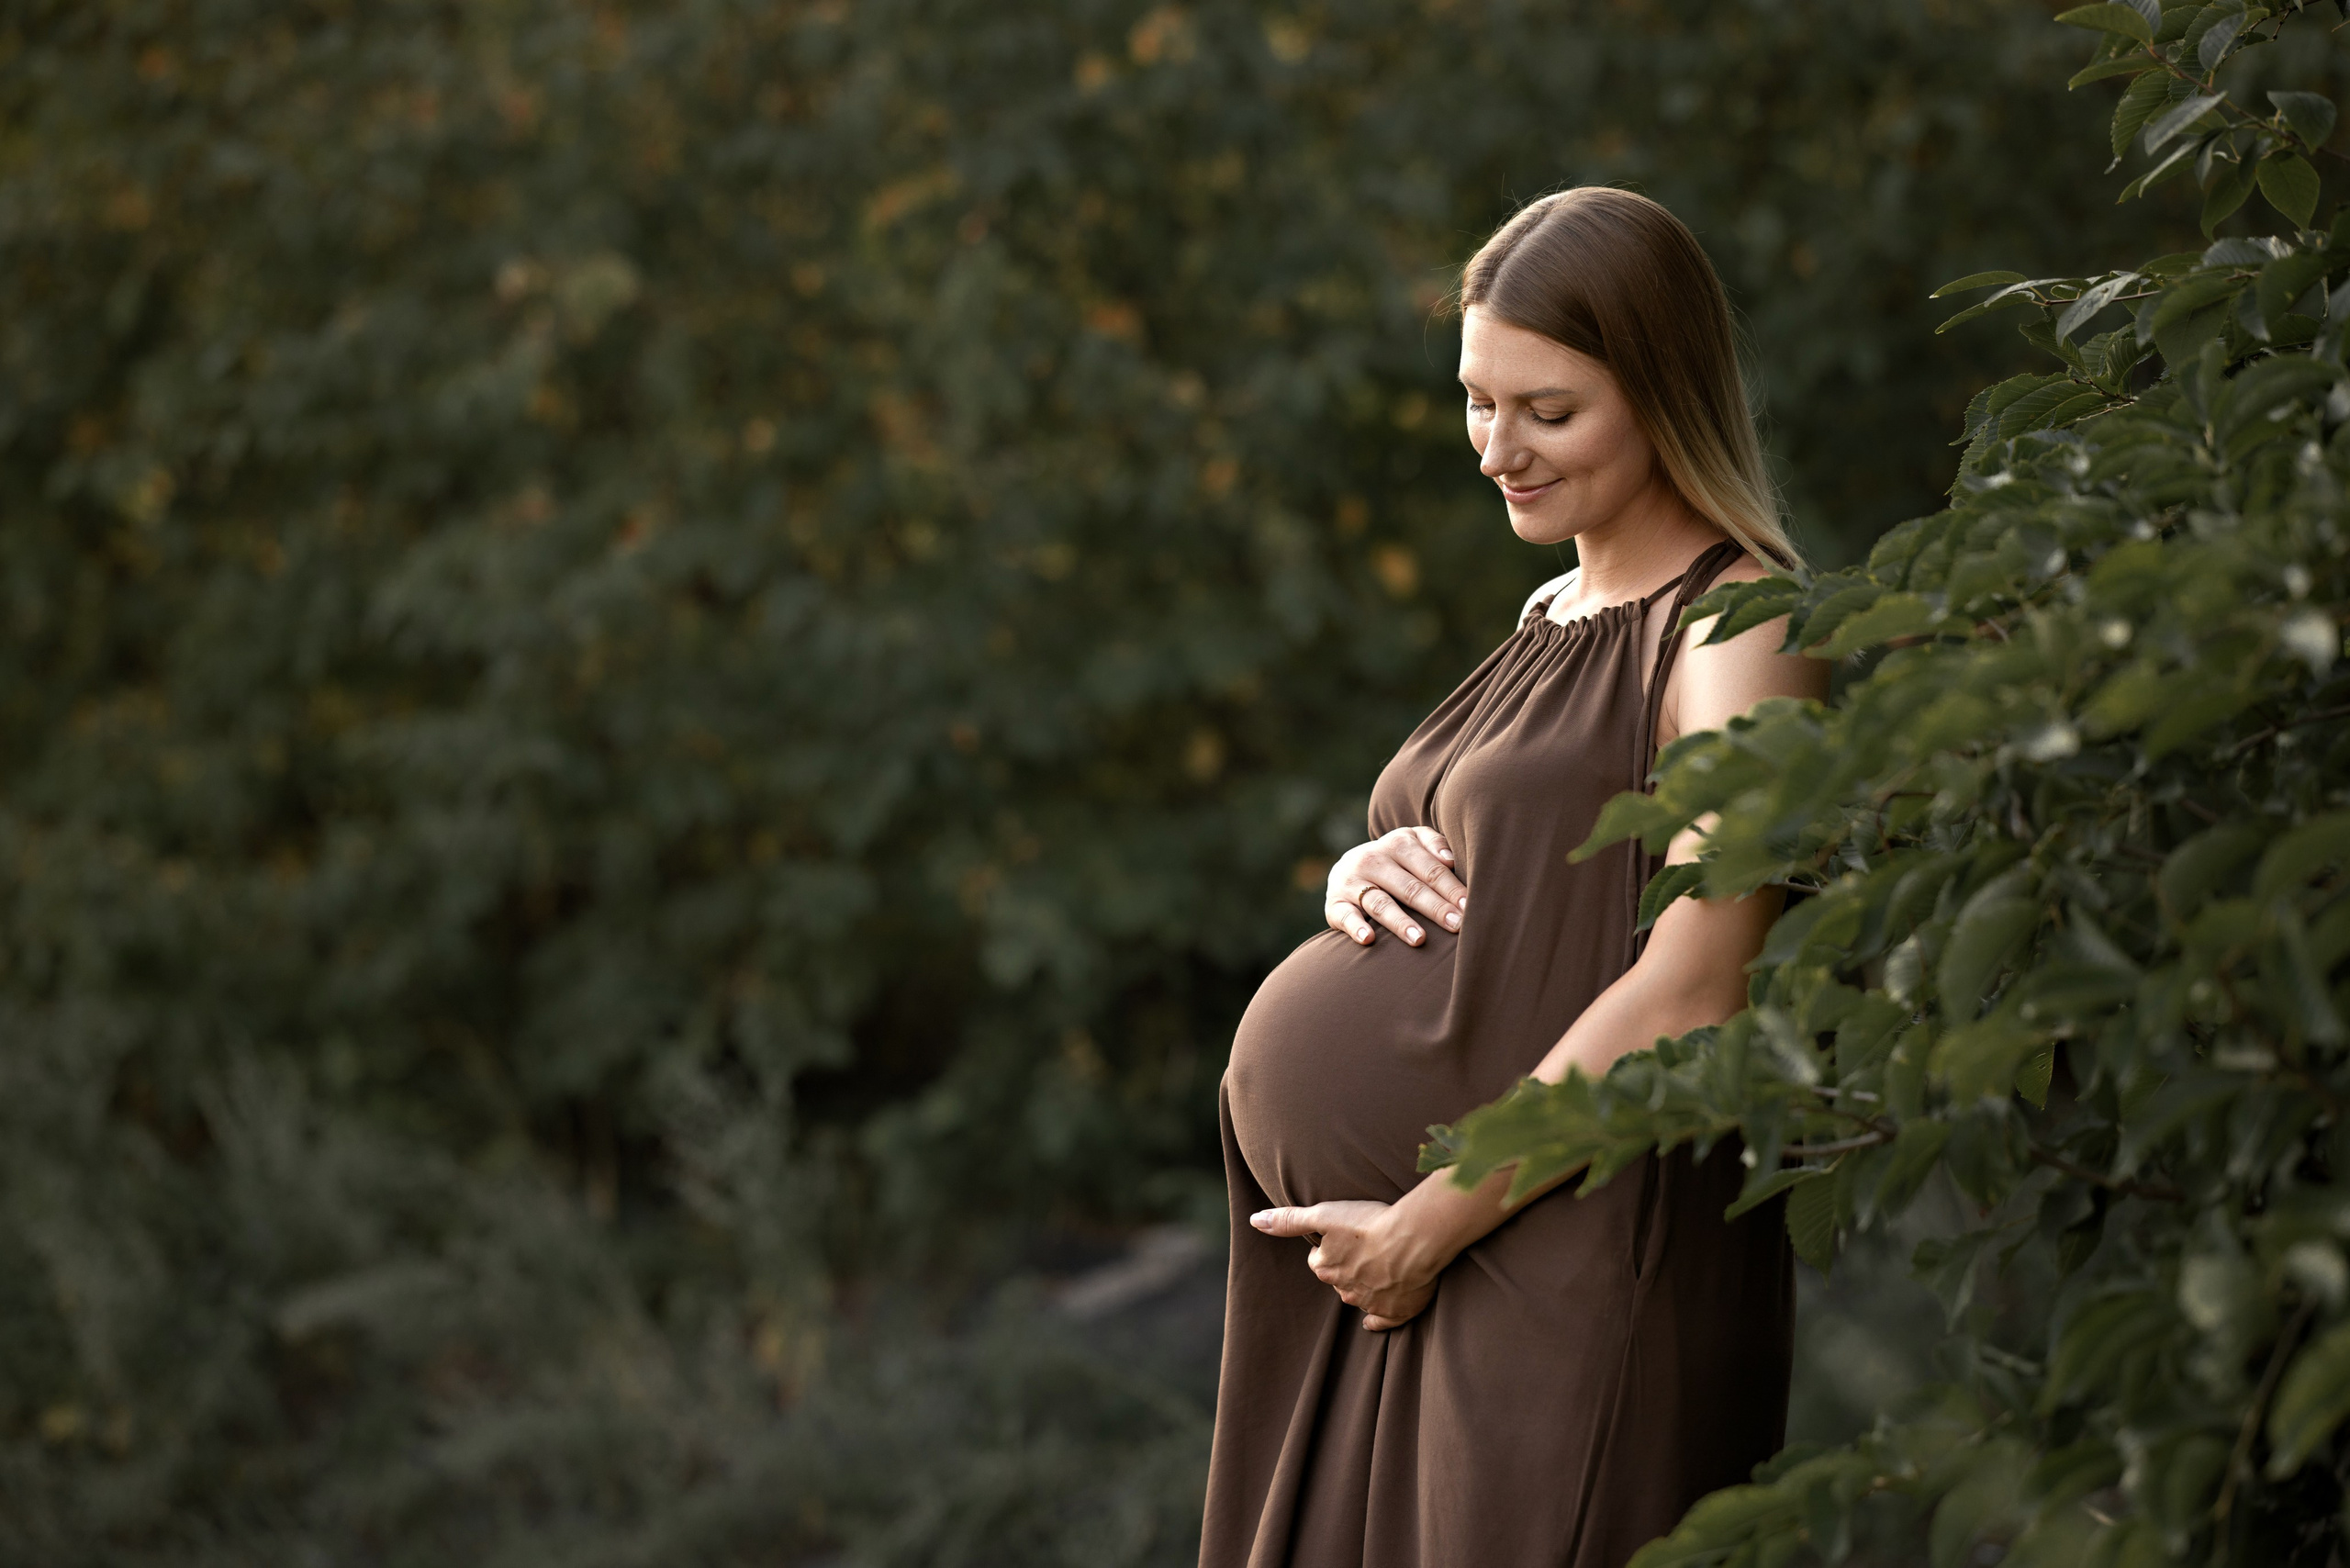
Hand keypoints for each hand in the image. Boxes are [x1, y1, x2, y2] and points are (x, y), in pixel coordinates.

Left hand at [1250, 1199, 1442, 1330]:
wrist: (1413, 1241)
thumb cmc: (1369, 1224)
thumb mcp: (1323, 1214)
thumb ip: (1289, 1220)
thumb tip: (1254, 1221)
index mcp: (1326, 1268)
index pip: (1317, 1261)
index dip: (1327, 1249)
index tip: (1340, 1238)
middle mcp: (1344, 1290)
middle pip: (1338, 1279)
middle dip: (1345, 1267)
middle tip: (1362, 1249)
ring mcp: (1370, 1304)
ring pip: (1359, 1296)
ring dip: (1364, 1285)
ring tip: (1380, 1265)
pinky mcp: (1396, 1313)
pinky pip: (1381, 1321)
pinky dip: (1378, 1319)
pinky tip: (1375, 1318)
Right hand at [1324, 827, 1467, 947]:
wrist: (1348, 868)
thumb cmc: (1396, 861)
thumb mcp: (1413, 842)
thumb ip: (1433, 843)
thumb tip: (1450, 858)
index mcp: (1397, 844)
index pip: (1429, 868)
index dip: (1451, 888)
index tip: (1468, 907)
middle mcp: (1372, 859)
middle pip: (1409, 886)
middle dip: (1434, 907)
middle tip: (1456, 925)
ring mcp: (1351, 881)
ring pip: (1379, 902)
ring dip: (1400, 922)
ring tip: (1420, 939)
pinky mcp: (1334, 903)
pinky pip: (1345, 915)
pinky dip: (1356, 926)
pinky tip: (1369, 939)